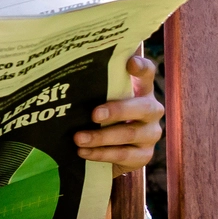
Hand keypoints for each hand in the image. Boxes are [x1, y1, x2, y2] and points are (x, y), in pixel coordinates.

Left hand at [76, 53, 163, 172]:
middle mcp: (151, 111)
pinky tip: (83, 152)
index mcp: (142, 92)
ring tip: (78, 138)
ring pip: (129, 134)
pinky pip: (123, 155)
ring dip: (101, 137)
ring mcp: (150, 134)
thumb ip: (96, 93)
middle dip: (117, 110)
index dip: (142, 68)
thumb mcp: (103, 104)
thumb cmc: (104, 121)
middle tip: (94, 114)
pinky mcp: (144, 156)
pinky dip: (101, 154)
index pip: (147, 74)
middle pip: (142, 107)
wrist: (112, 155)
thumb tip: (66, 85)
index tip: (130, 63)